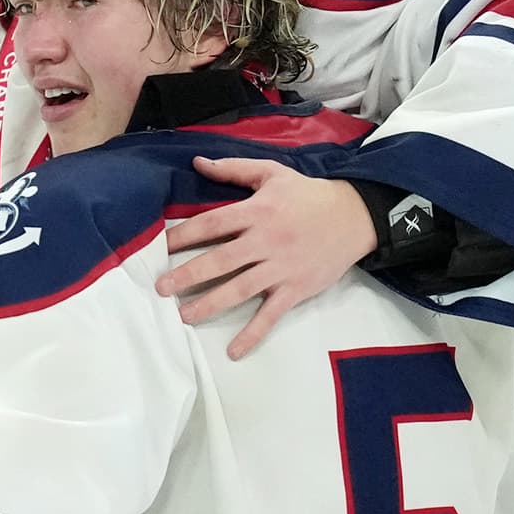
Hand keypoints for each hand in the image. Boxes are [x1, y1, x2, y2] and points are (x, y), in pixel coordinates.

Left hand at [158, 159, 378, 358]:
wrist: (355, 216)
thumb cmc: (309, 194)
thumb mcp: (272, 172)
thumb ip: (233, 169)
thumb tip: (197, 163)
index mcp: (256, 211)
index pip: (211, 224)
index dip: (183, 235)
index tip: (158, 245)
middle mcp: (266, 241)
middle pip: (220, 260)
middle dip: (188, 274)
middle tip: (161, 287)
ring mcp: (281, 268)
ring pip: (240, 290)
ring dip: (210, 304)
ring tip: (184, 316)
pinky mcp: (296, 289)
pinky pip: (271, 315)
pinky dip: (253, 334)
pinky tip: (233, 351)